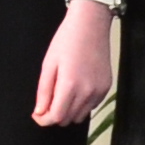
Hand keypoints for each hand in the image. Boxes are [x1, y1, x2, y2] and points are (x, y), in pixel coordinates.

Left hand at [31, 2, 113, 129]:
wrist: (91, 24)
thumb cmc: (67, 40)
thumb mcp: (48, 64)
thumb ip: (44, 92)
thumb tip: (39, 113)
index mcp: (70, 85)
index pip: (56, 117)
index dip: (43, 120)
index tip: (37, 114)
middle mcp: (87, 92)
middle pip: (68, 119)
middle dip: (55, 115)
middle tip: (48, 102)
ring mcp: (99, 90)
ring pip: (81, 116)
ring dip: (69, 111)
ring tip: (63, 94)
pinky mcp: (106, 87)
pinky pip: (91, 106)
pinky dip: (82, 104)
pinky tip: (77, 88)